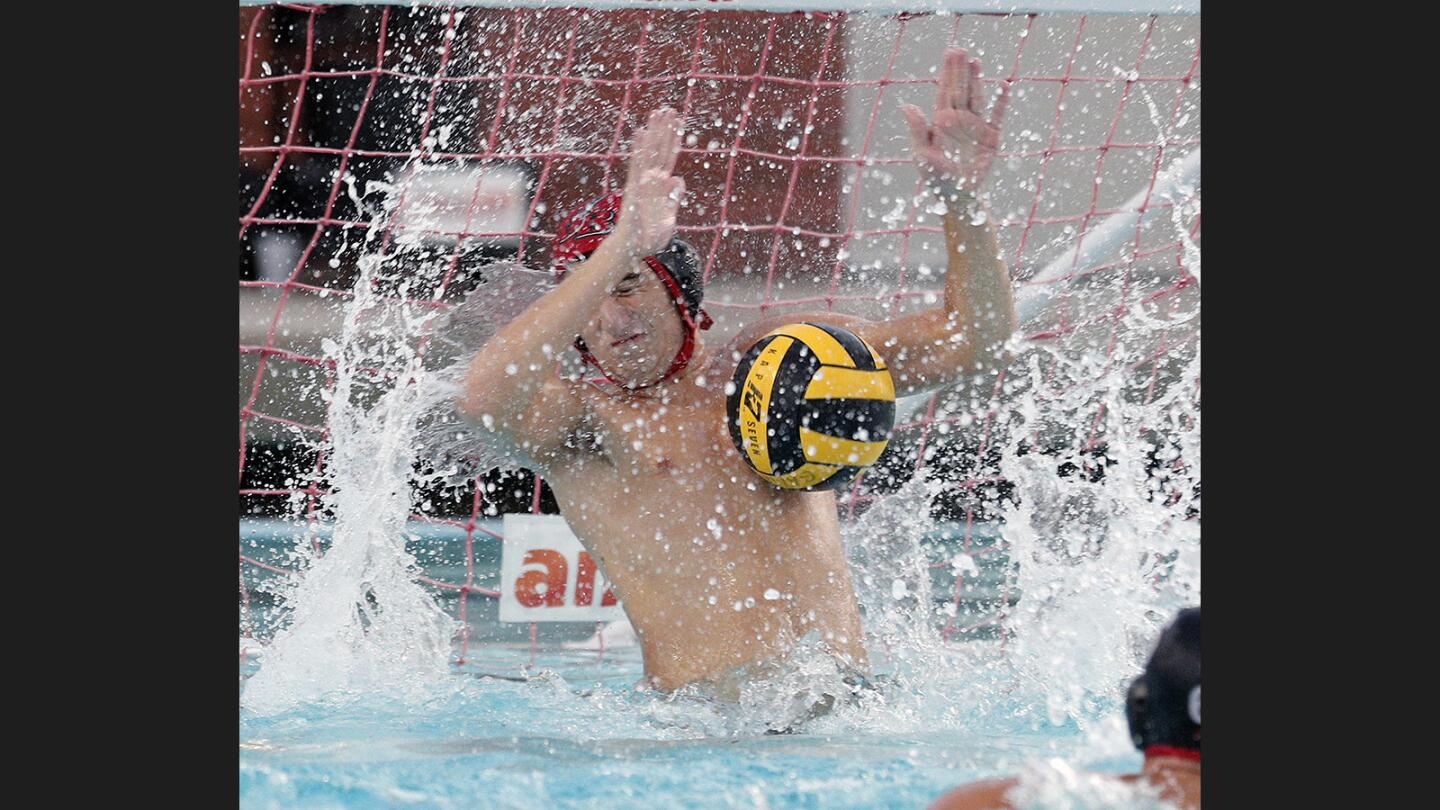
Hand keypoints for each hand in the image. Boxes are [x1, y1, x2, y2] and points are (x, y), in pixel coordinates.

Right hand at [614, 108, 685, 257]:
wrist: (631, 251)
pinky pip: (637, 166)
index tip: (679, 122)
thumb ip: (673, 198)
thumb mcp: (668, 218)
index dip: (674, 141)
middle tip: (668, 108)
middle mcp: (650, 181)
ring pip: (649, 153)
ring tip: (656, 113)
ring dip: (653, 132)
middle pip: (659, 151)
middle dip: (664, 130)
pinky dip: (639, 150)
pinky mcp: (633, 188)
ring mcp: (641, 182)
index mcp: (660, 187)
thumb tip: (678, 179)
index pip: (669, 159)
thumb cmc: (648, 237)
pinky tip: (640, 133)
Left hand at [902, 48, 1009, 195]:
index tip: (950, 54)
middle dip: (960, 71)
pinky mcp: (991, 137)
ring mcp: (976, 127)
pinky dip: (1001, 103)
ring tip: (975, 61)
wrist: (957, 196)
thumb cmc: (936, 177)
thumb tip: (907, 106)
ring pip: (977, 98)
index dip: (947, 73)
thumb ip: (917, 130)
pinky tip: (1004, 87)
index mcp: (941, 121)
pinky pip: (997, 116)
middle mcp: (959, 120)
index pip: (944, 92)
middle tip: (960, 49)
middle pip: (960, 90)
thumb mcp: (922, 154)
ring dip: (977, 80)